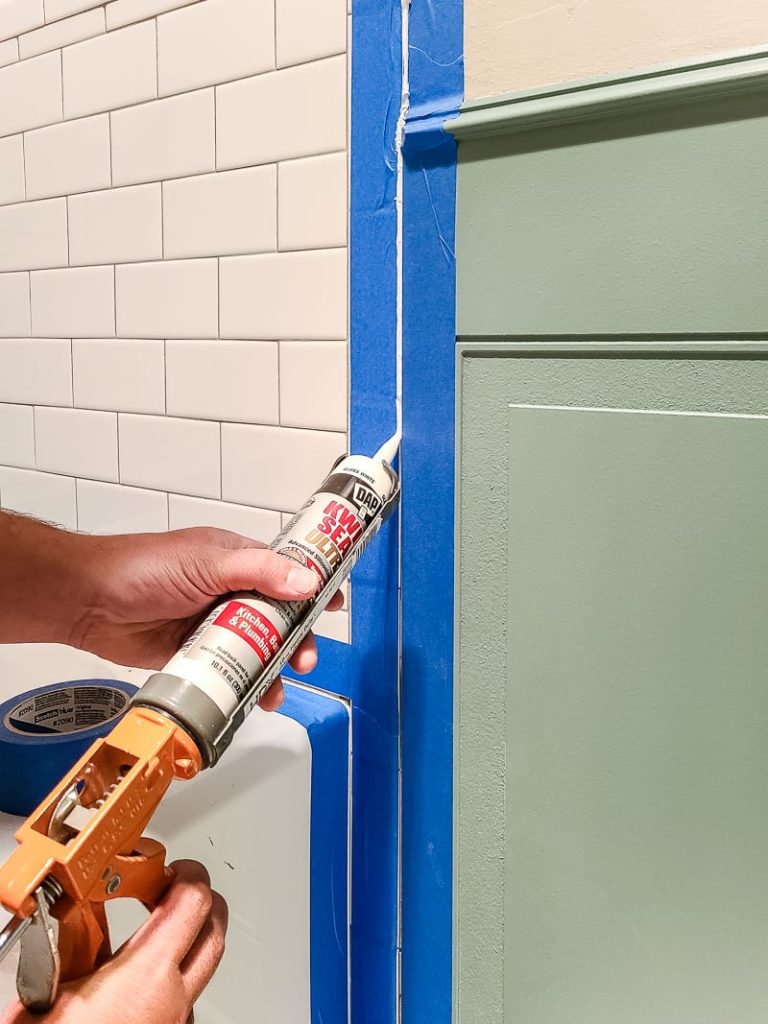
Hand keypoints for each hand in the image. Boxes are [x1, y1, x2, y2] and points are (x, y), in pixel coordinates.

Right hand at [0, 861, 226, 1023]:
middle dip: (200, 902)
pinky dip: (169, 984)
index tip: (169, 867)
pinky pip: (182, 1004)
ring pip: (201, 971)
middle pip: (215, 930)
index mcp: (146, 975)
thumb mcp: (44, 994)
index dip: (188, 873)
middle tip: (171, 889)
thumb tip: (64, 918)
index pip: (195, 900)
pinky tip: (136, 986)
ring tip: (150, 935)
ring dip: (186, 945)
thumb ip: (63, 948)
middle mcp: (173, 1000)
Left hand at [71, 527, 343, 709]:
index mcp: (237, 561)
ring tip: (279, 686)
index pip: (287, 572)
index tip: (336, 604)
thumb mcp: (208, 562)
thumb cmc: (144, 568)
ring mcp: (213, 626)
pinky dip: (246, 685)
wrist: (89, 602)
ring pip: (257, 649)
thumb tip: (307, 583)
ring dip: (275, 667)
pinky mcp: (196, 655)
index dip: (314, 587)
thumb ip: (259, 572)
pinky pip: (230, 672)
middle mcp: (230, 592)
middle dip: (298, 639)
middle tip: (306, 659)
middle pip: (278, 619)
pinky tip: (256, 698)